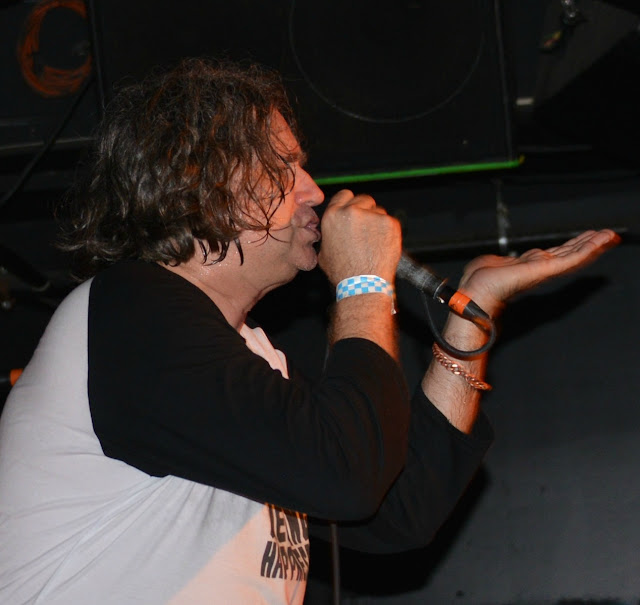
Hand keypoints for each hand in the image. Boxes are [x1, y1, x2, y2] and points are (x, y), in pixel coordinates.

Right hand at [318, 189, 401, 284]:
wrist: (363, 284)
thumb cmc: (342, 273)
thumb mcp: (323, 252)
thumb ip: (328, 234)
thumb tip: (332, 229)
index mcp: (333, 216)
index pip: (344, 195)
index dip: (350, 204)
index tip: (354, 211)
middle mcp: (352, 211)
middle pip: (363, 200)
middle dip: (365, 211)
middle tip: (366, 230)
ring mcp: (373, 215)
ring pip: (378, 210)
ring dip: (376, 221)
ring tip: (373, 242)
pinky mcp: (390, 223)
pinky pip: (390, 221)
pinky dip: (388, 231)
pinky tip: (382, 245)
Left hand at [458, 229, 620, 317]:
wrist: (475, 293)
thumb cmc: (477, 282)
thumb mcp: (490, 263)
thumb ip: (499, 260)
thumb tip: (496, 260)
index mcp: (528, 266)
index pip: (556, 254)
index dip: (573, 246)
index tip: (588, 237)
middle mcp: (538, 269)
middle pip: (569, 253)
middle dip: (589, 244)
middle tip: (608, 235)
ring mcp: (543, 270)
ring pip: (573, 255)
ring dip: (593, 245)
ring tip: (610, 236)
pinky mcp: (544, 271)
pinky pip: (569, 259)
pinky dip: (586, 250)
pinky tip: (598, 243)